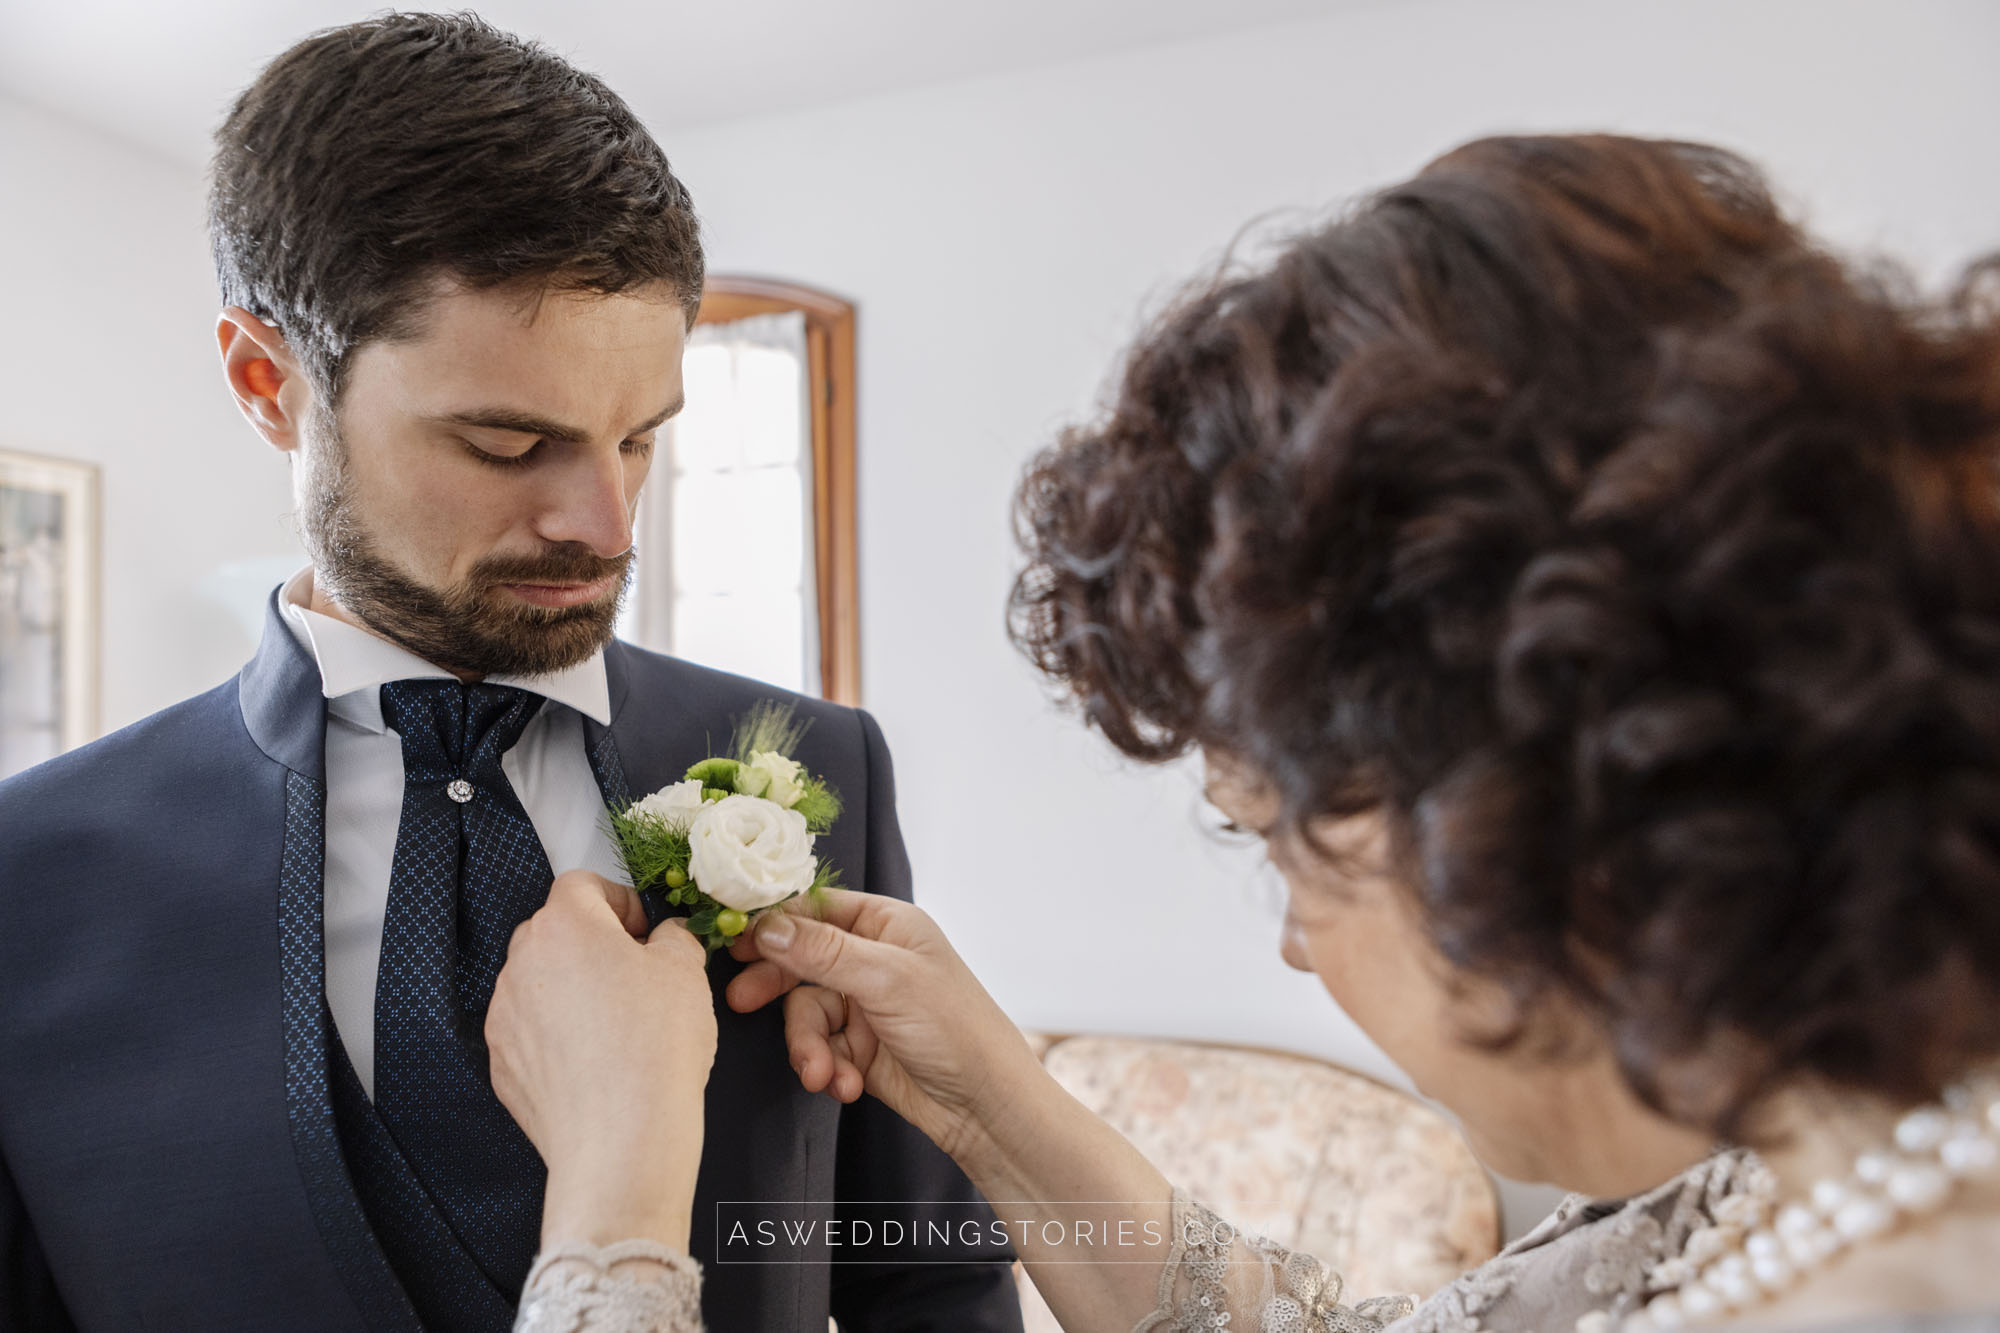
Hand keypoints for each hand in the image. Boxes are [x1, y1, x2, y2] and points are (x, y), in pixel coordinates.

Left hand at [486, 869, 717, 1250]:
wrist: (620, 1141)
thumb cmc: (654, 1049)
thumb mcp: (687, 971)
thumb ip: (674, 937)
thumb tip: (665, 937)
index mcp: (565, 925)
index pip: (583, 884)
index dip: (620, 901)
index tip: (645, 933)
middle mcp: (521, 963)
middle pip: (556, 931)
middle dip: (595, 944)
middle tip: (637, 976)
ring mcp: (504, 1015)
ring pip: (541, 981)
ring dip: (574, 989)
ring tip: (618, 1026)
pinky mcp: (501, 1062)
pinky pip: (530, 1030)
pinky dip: (557, 1035)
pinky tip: (595, 1061)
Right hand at [726, 890, 1043, 1168]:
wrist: (985, 1106)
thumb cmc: (956, 1028)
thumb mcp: (886, 980)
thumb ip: (822, 951)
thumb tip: (767, 925)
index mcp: (887, 924)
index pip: (816, 909)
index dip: (774, 922)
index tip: (735, 940)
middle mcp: (874, 959)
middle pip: (801, 961)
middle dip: (778, 989)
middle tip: (741, 1002)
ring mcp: (866, 1004)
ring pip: (807, 1014)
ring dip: (809, 1046)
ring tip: (820, 1073)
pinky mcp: (860, 1048)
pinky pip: (821, 1049)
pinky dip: (828, 1068)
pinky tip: (846, 1085)